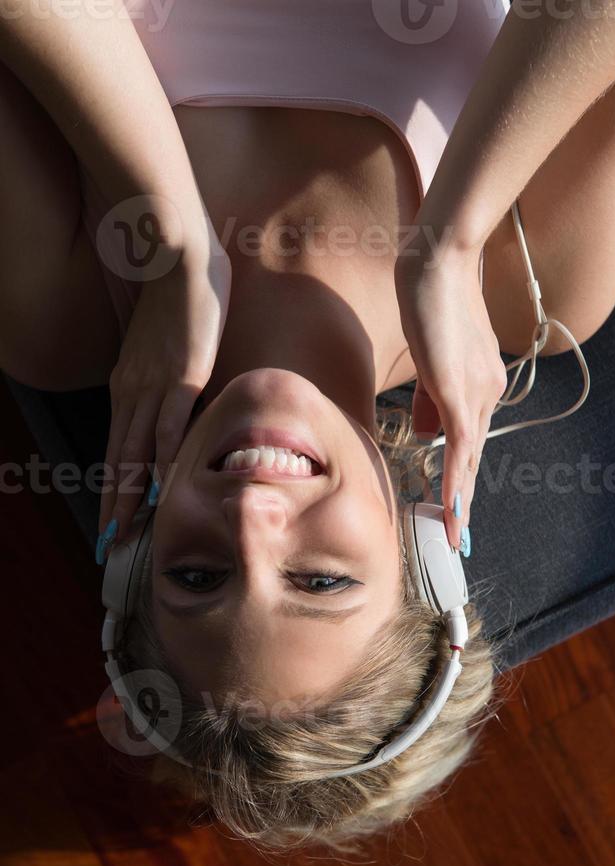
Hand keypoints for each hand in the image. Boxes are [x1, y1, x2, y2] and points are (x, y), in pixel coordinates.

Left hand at [96, 241, 231, 557]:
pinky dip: (165, 461)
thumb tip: (183, 389)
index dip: (114, 483)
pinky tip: (165, 489)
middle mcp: (133, 388)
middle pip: (119, 456)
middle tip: (108, 543)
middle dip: (113, 503)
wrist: (172, 249)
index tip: (111, 516)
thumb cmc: (176, 286)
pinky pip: (171, 426)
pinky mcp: (183, 375)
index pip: (118, 443)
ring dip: (130, 495)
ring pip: (137, 451)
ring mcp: (155, 383)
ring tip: (126, 532)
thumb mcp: (166, 338)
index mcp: (128, 381)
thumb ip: (171, 367)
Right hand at [394, 250, 506, 553]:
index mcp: (480, 383)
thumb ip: (429, 397)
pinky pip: (459, 446)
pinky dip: (454, 479)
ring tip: (453, 531)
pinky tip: (450, 505)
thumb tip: (425, 434)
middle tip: (456, 533)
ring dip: (459, 498)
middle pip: (474, 456)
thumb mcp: (430, 356)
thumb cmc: (429, 298)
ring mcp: (476, 392)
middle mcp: (486, 392)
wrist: (438, 262)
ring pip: (469, 458)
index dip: (461, 474)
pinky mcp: (458, 391)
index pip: (469, 439)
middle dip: (464, 497)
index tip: (454, 504)